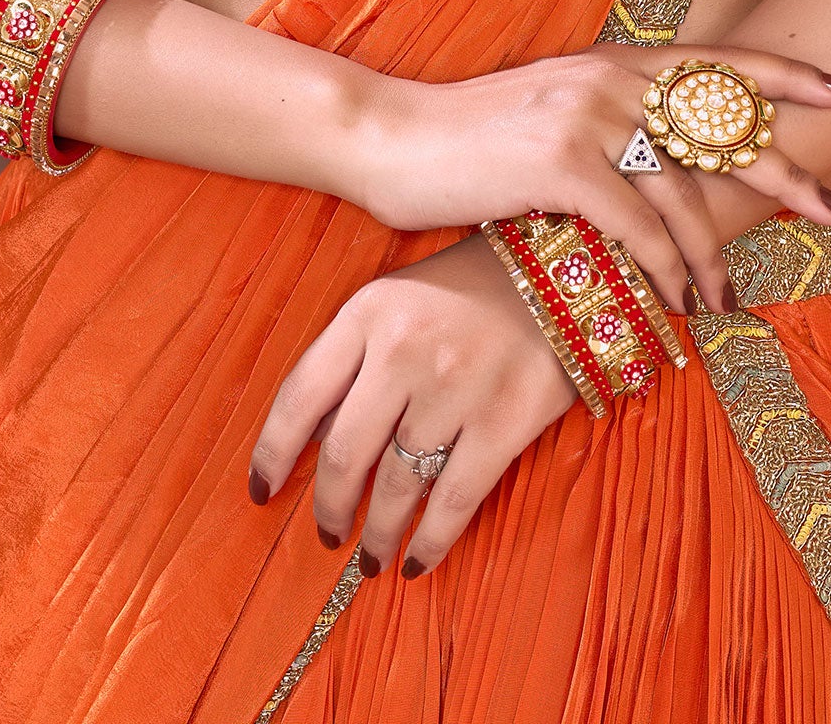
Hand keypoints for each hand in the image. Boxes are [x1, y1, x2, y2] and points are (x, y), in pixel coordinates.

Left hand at [249, 231, 579, 581]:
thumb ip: (356, 355)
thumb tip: (314, 438)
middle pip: (345, 453)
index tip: (262, 493)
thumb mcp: (401, 295)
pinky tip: (418, 561)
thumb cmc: (474, 284)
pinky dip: (431, 541)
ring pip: (398, 485)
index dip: (273, 455)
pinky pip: (454, 500)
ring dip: (378, 534)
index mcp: (369, 311)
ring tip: (372, 557)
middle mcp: (404, 348)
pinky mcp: (503, 420)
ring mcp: (454, 387)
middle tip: (329, 534)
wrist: (568, 270)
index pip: (300, 396)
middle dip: (330, 507)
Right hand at [351, 39, 830, 312]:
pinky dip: (665, 269)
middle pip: (722, 125)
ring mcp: (587, 116)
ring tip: (726, 299)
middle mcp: (610, 77)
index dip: (784, 73)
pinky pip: (638, 225)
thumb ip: (613, 118)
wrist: (392, 138)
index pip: (718, 61)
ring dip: (713, 254)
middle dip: (786, 170)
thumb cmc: (472, 136)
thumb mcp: (554, 109)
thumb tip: (673, 159)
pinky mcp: (560, 162)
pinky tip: (676, 302)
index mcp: (615, 60)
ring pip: (683, 190)